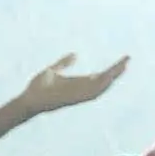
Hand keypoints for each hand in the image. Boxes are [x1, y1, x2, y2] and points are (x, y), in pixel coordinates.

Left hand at [13, 52, 129, 115]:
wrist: (27, 101)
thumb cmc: (37, 88)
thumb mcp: (52, 71)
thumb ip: (63, 64)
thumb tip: (74, 55)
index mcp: (79, 83)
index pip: (101, 75)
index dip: (113, 68)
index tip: (123, 59)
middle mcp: (82, 90)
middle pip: (105, 81)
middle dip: (116, 72)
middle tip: (126, 60)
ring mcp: (79, 95)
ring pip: (100, 87)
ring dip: (111, 78)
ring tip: (121, 67)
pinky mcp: (73, 99)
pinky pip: (90, 93)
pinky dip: (100, 86)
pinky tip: (106, 78)